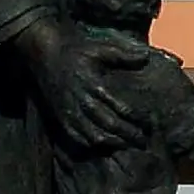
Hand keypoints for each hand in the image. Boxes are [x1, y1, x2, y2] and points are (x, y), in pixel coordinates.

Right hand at [11, 14, 149, 149]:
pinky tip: (103, 146)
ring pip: (92, 135)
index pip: (119, 108)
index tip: (150, 124)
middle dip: (128, 135)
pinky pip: (75, 136)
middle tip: (144, 141)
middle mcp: (81, 101)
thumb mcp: (100, 48)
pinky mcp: (60, 116)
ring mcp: (68, 111)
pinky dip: (91, 144)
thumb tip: (146, 57)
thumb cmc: (75, 50)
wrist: (44, 53)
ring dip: (112, 143)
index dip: (136, 119)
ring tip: (127, 145)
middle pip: (108, 124)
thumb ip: (123, 55)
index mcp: (93, 85)